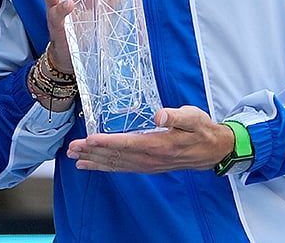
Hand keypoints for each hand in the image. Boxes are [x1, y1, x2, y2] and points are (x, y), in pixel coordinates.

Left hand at [66, 106, 233, 173]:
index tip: (89, 139)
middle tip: (71, 149)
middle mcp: (151, 158)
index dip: (108, 142)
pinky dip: (105, 167)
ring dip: (95, 161)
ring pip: (117, 165)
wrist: (213, 150)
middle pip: (117, 156)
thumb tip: (160, 115)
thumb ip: (177, 116)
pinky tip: (91, 165)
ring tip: (74, 157)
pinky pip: (123, 168)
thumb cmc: (202, 129)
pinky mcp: (148, 166)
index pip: (129, 144)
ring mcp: (149, 165)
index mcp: (160, 145)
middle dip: (93, 152)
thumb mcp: (193, 116)